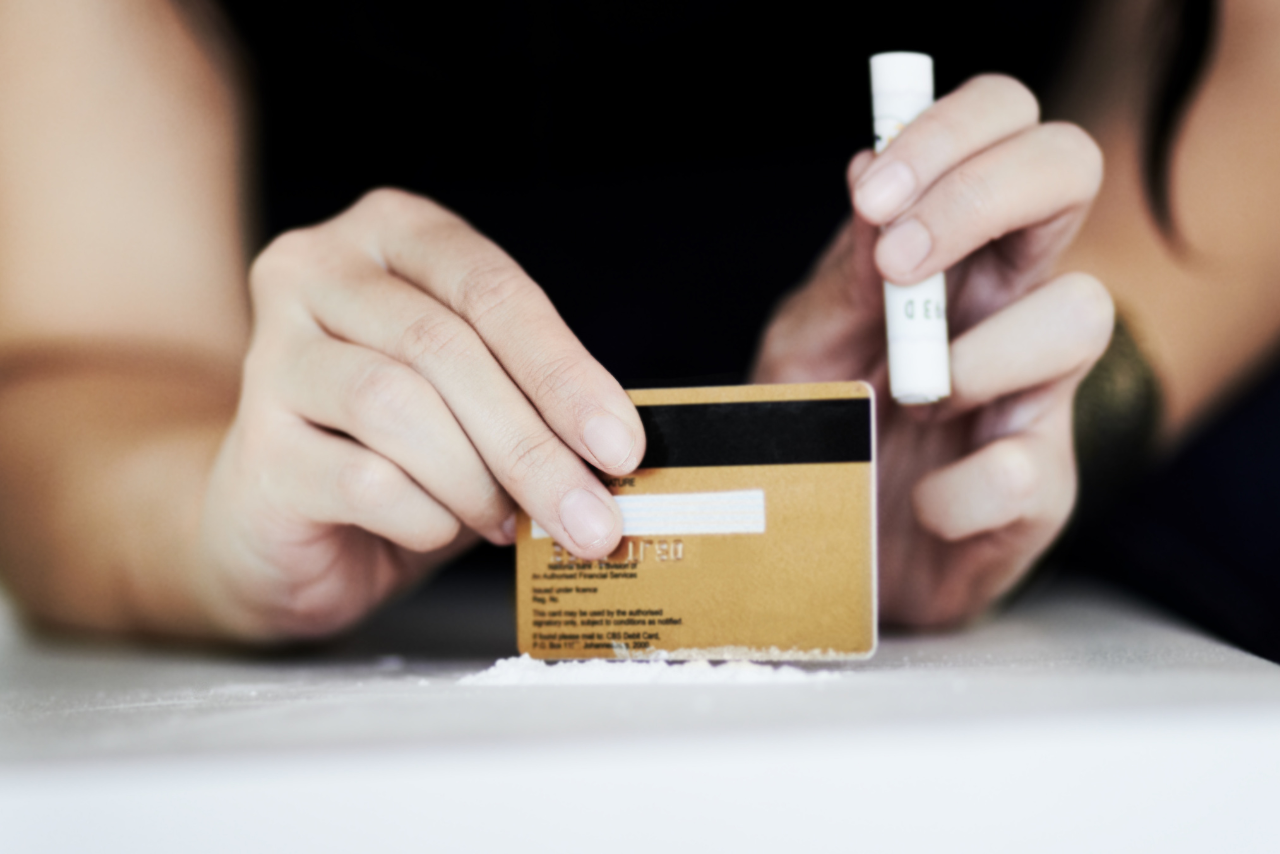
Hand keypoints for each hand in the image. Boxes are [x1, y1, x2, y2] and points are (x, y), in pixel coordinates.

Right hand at [198, 190, 644, 639]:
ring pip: (397, 404)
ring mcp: (273, 354)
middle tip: (591, 517)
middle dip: (534, 444)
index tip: (622, 445)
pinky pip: (362, 479)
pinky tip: (435, 528)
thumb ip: (531, 400)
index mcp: (392, 234)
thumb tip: (614, 450)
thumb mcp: (474, 401)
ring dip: (476, 480)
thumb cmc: (395, 449)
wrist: (280, 523)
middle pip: (446, 347)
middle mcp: (319, 271)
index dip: (565, 371)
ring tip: (505, 521)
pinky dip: (424, 516)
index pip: (492, 289)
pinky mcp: (256, 448)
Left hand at [753, 75, 1111, 626]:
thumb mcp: (805, 348)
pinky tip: (916, 501)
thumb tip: (867, 169)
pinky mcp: (1040, 492)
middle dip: (981, 196)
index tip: (875, 194)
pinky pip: (1021, 471)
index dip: (952, 134)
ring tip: (908, 404)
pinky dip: (950, 491)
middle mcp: (1011, 306)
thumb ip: (843, 276)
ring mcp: (1036, 395)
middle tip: (902, 265)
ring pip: (1084, 313)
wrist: (825, 557)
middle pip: (1067, 169)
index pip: (1002, 126)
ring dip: (976, 356)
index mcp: (956, 256)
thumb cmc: (822, 438)